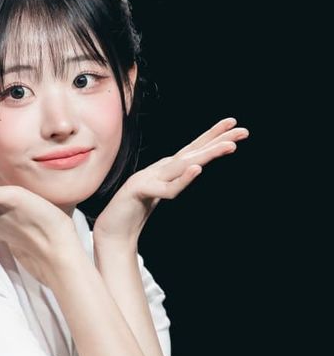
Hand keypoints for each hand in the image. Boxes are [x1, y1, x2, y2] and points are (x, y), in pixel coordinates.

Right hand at [93, 117, 249, 245]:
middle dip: (218, 139)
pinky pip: (166, 188)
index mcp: (167, 168)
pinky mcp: (140, 191)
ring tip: (230, 147)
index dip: (213, 136)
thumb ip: (176, 180)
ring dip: (207, 154)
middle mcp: (160, 168)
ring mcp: (150, 177)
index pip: (194, 150)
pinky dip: (182, 179)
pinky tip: (196, 170)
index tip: (235, 125)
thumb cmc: (135, 210)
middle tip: (243, 130)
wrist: (112, 229)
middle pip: (193, 151)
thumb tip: (194, 168)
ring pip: (184, 164)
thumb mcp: (162, 191)